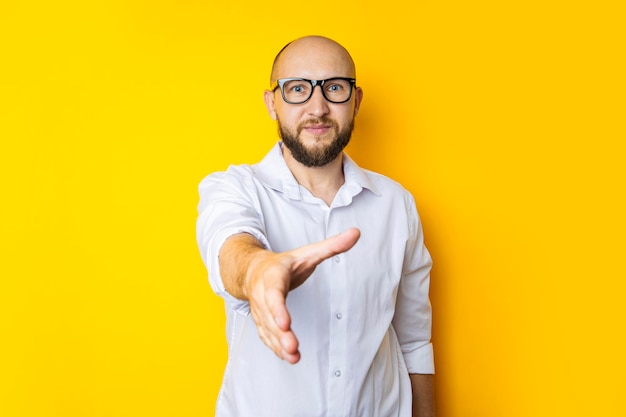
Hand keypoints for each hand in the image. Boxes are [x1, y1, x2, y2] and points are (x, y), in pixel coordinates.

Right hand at [245, 228, 360, 363]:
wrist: (252, 270)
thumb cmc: (284, 263)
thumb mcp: (307, 252)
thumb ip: (332, 246)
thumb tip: (356, 232)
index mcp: (273, 276)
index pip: (273, 293)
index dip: (278, 309)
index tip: (285, 323)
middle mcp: (262, 294)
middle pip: (269, 316)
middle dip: (280, 333)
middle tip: (292, 347)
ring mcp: (260, 309)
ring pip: (267, 329)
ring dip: (278, 344)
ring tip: (294, 357)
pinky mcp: (262, 321)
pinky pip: (266, 336)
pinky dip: (275, 348)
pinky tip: (289, 358)